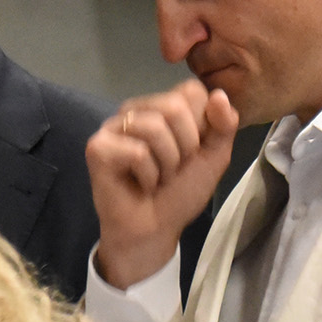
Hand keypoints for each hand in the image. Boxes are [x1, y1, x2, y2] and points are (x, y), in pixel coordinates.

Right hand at [86, 78, 239, 288]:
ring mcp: (113, 127)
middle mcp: (135, 110)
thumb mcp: (214, 156)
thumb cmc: (180, 193)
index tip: (192, 152)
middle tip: (173, 169)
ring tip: (157, 178)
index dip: (202, 126)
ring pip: (154, 127)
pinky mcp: (97, 147)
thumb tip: (219, 94)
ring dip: (167, 164)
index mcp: (161, 106)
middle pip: (174, 106)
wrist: (155, 230)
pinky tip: (141, 185)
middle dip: (186, 147)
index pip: (191, 91)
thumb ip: (224, 125)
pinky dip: (148, 176)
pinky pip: (136, 152)